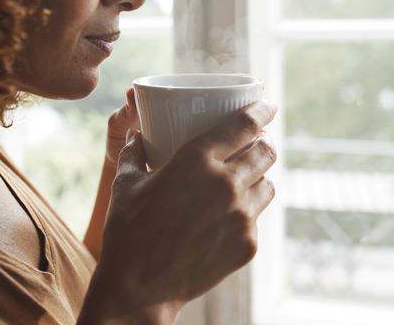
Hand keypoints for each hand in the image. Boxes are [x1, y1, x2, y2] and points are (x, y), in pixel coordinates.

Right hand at [80, 100, 278, 323]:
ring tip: (245, 178)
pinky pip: (257, 217)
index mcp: (197, 160)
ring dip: (260, 176)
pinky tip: (229, 215)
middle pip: (266, 150)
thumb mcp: (125, 183)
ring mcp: (241, 216)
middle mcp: (226, 184)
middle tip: (255, 141)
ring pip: (269, 184)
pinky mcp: (247, 244)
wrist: (138, 289)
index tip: (267, 105)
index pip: (246, 124)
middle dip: (265, 141)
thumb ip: (133, 151)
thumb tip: (137, 133)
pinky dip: (247, 211)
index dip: (262, 110)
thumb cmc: (127, 232)